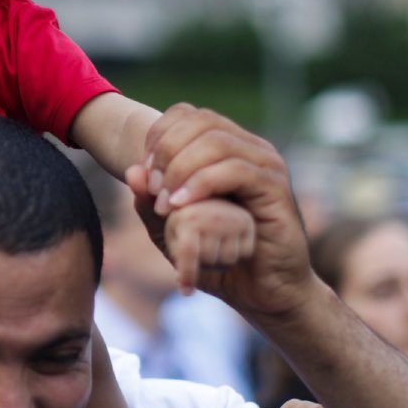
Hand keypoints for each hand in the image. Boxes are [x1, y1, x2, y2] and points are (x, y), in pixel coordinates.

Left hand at [128, 104, 312, 319]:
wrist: (264, 293)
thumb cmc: (221, 261)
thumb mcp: (173, 233)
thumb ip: (149, 204)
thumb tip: (132, 171)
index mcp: (227, 147)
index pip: (186, 114)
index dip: (158, 137)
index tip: (145, 176)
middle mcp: (250, 147)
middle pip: (200, 121)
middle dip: (166, 152)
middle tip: (153, 191)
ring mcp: (266, 164)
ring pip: (216, 141)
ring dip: (180, 169)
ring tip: (165, 204)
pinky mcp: (275, 187)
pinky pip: (235, 170)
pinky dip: (202, 184)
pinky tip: (182, 205)